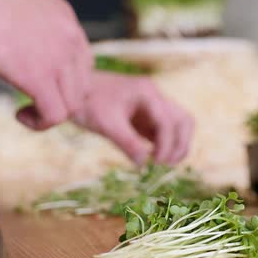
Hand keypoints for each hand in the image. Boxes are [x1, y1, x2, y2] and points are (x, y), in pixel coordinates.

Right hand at [0, 0, 91, 129]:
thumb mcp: (22, 8)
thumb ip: (35, 28)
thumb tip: (25, 46)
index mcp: (66, 21)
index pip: (84, 63)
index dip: (67, 82)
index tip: (44, 86)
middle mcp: (70, 39)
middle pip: (83, 86)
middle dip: (62, 100)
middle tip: (37, 103)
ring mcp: (58, 59)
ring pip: (73, 104)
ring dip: (50, 114)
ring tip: (27, 111)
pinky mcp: (39, 77)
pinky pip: (55, 114)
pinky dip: (40, 123)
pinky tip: (21, 115)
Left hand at [75, 71, 193, 165]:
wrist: (74, 93)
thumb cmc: (88, 103)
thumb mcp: (106, 123)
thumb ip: (127, 142)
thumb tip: (143, 164)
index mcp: (147, 93)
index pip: (168, 121)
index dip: (166, 144)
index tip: (156, 163)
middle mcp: (155, 98)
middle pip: (183, 121)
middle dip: (179, 144)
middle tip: (165, 164)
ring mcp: (153, 108)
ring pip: (179, 126)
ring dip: (176, 145)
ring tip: (163, 164)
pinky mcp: (147, 118)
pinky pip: (165, 133)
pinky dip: (165, 146)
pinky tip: (154, 159)